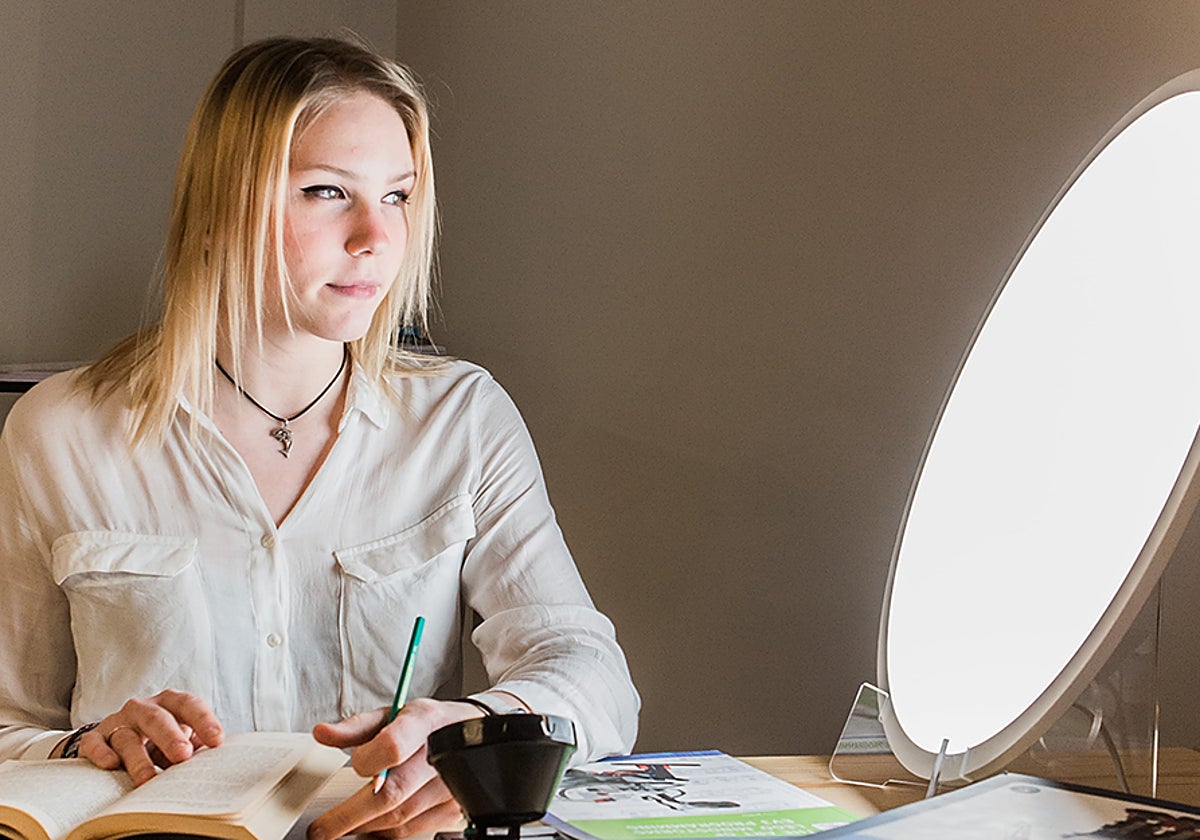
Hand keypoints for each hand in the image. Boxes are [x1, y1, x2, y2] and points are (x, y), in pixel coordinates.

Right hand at [70, 690, 224, 785]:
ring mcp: (118, 722)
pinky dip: (101, 753)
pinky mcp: (95, 738)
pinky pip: (94, 743)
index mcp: (171, 703)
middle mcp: (144, 709)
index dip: (204, 721)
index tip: (217, 741)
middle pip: (157, 719)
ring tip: (148, 779)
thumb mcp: (184, 739)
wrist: (120, 742)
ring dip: (138, 759)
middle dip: (170, 737)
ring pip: (127, 737)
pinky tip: (111, 764)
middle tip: (182, 756)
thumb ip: (197, 746)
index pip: (189, 705)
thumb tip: (214, 764)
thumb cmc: (163, 742)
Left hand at [308, 697, 486, 839]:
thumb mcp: (393, 713)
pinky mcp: (454, 808)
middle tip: (321, 830)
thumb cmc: (427, 723)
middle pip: (392, 793)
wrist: (473, 732)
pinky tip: (371, 825)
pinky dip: (386, 831)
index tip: (353, 767)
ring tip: (343, 825)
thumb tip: (322, 733)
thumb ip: (356, 726)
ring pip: (400, 817)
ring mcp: (452, 785)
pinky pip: (413, 829)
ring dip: (365, 826)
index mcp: (424, 722)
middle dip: (350, 816)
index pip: (393, 746)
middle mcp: (442, 754)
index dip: (367, 761)